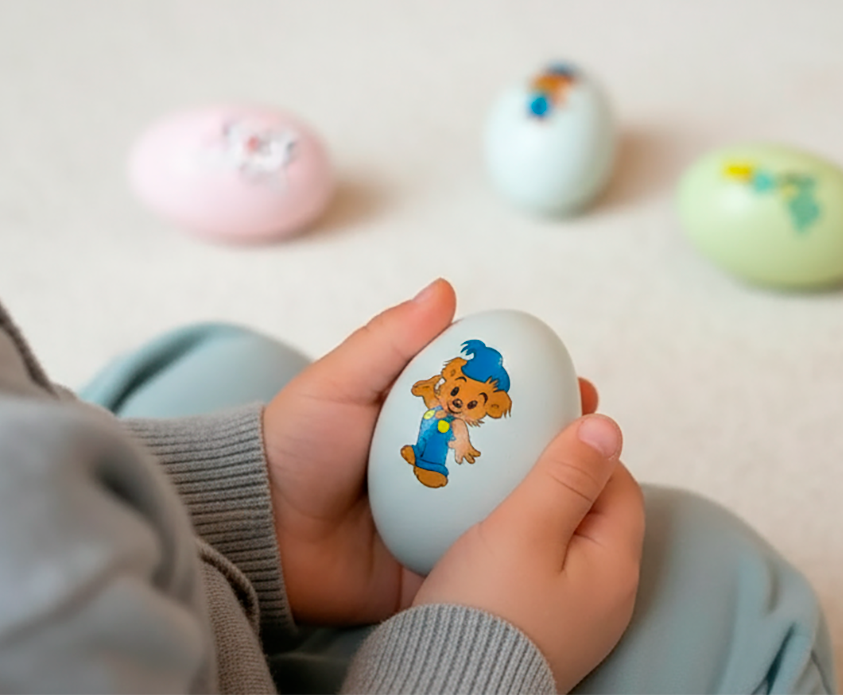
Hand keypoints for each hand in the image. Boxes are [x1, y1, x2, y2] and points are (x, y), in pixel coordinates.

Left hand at [263, 279, 600, 625]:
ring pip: (507, 507)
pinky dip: (518, 550)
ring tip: (597, 486)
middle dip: (558, 446)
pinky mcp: (433, 567)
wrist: (260, 532)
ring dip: (551, 496)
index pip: (489, 400)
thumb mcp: (337, 384)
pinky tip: (559, 539)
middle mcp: (438, 468)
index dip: (533, 390)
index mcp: (420, 421)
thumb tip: (445, 289)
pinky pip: (483, 560)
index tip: (573, 382)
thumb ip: (388, 341)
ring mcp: (438, 520)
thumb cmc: (292, 447)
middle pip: (510, 454)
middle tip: (596, 437)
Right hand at [413, 414, 645, 693]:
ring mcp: (571, 614)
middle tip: (512, 455)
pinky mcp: (537, 625)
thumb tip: (606, 425)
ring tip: (491, 490)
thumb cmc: (488, 608)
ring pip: (561, 539)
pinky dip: (516, 542)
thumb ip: (565, 475)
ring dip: (532, 508)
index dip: (582, 450)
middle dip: (556, 477)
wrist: (446, 686)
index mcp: (615, 566)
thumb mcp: (525, 528)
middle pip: (591, 512)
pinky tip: (483, 537)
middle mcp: (603, 595)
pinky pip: (536, 567)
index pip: (618, 484)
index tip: (540, 431)